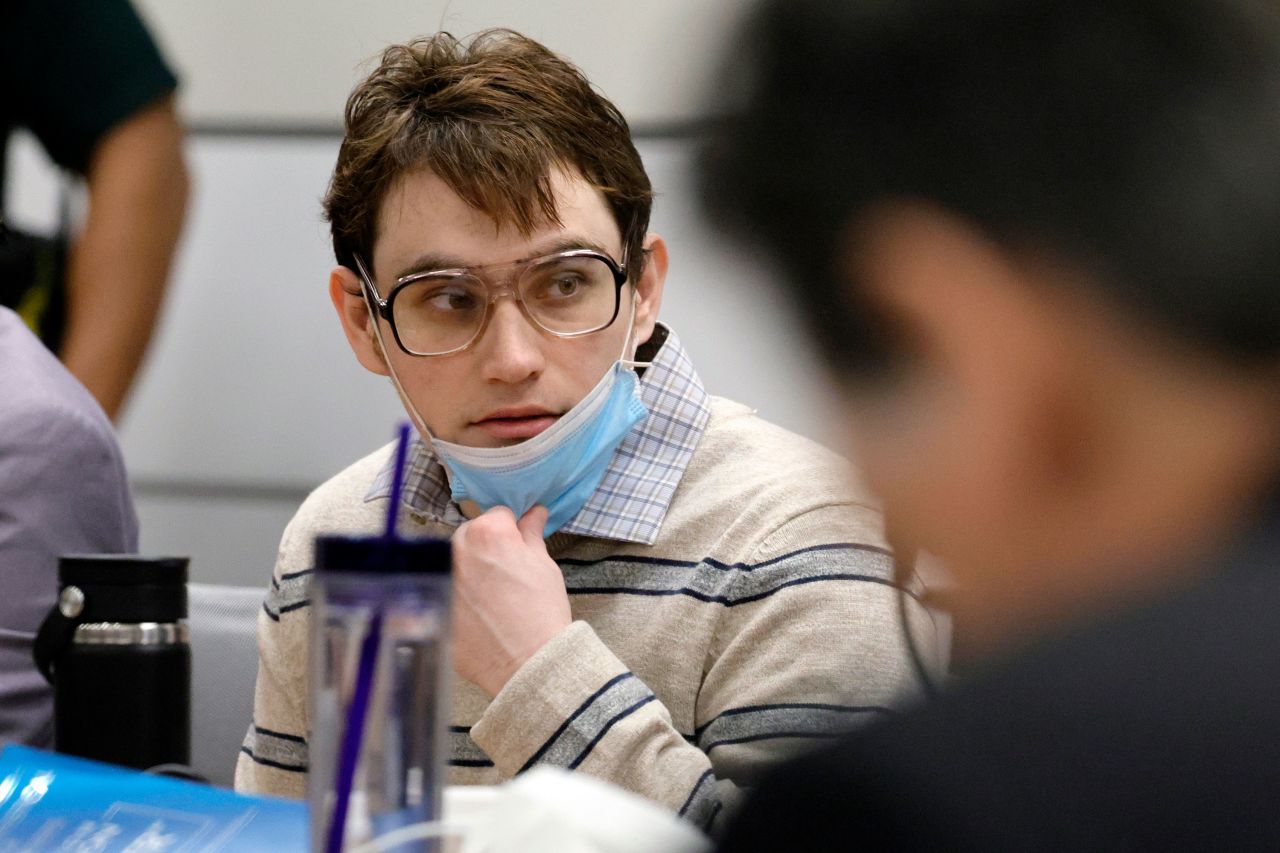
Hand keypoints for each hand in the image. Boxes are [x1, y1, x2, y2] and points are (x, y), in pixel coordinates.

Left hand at [450, 505, 571, 695]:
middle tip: (505, 575)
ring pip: (454, 562)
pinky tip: (478, 614)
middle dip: (486, 549)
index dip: (512, 531)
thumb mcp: (544, 565)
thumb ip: (532, 534)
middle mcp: (457, 551)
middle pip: (470, 535)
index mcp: (487, 533)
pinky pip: (446, 590)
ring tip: (491, 597)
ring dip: (468, 571)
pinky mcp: (434, 604)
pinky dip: (458, 597)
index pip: (498, 515)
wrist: (529, 661)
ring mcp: (441, 578)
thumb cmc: (541, 613)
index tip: (517, 548)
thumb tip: (534, 514)